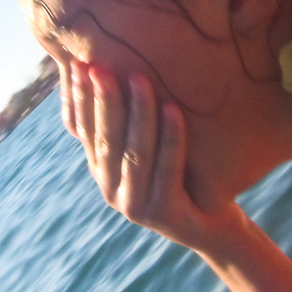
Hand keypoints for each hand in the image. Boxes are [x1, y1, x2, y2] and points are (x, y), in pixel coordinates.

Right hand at [57, 60, 248, 255]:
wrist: (214, 227)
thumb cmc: (183, 176)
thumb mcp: (149, 148)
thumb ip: (129, 121)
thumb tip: (119, 66)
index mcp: (102, 170)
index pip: (82, 130)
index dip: (78, 97)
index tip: (77, 63)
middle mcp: (112, 189)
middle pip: (105, 139)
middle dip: (102, 100)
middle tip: (101, 65)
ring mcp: (136, 205)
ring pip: (134, 153)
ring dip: (137, 114)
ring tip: (140, 78)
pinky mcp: (165, 214)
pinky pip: (168, 170)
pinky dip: (170, 139)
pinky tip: (173, 110)